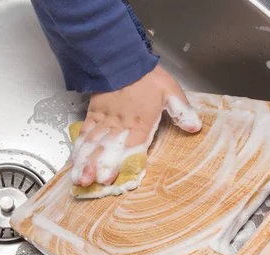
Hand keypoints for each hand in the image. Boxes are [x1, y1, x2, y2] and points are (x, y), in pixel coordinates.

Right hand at [71, 65, 201, 186]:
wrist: (122, 57)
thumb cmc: (147, 76)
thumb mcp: (170, 91)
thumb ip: (181, 110)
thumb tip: (194, 128)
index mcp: (140, 122)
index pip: (131, 147)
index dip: (120, 163)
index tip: (110, 177)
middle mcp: (120, 125)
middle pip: (107, 148)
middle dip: (96, 167)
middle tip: (87, 183)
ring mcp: (104, 120)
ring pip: (93, 143)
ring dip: (84, 161)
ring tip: (77, 177)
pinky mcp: (93, 114)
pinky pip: (85, 132)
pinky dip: (79, 148)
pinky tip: (74, 160)